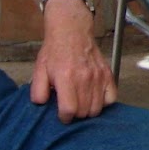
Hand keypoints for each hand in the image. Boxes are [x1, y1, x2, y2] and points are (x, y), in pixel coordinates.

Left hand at [29, 3, 115, 121]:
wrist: (72, 31)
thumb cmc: (55, 51)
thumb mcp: (39, 69)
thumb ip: (37, 90)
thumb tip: (41, 105)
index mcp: (66, 78)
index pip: (69, 110)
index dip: (64, 118)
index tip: (62, 115)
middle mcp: (84, 79)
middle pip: (83, 112)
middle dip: (75, 114)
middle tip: (70, 107)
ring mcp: (98, 77)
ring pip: (97, 108)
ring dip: (88, 110)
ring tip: (81, 103)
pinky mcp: (107, 74)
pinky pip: (111, 98)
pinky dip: (104, 102)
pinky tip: (94, 97)